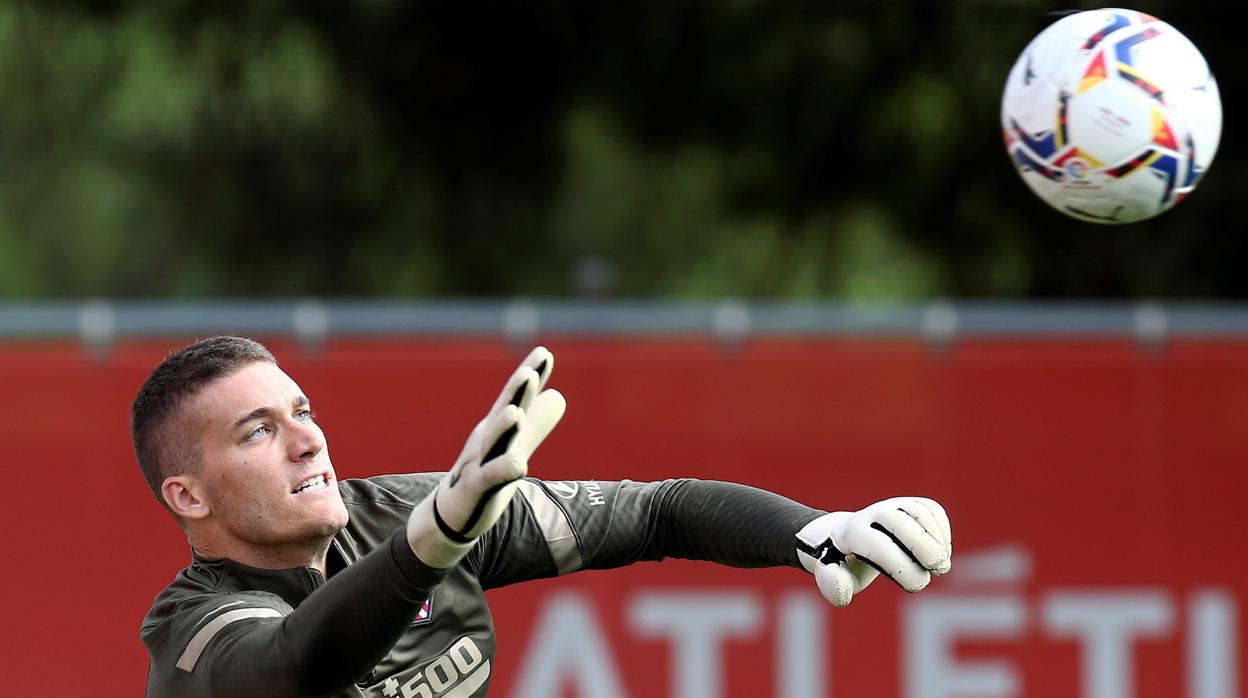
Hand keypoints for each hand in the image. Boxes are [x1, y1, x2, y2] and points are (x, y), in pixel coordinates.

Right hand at [408, 347, 566, 567]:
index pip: (516, 398)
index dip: (530, 376)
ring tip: (516, 412)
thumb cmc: (484, 475)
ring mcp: (478, 464)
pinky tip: (519, 464)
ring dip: (502, 428)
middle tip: (529, 372)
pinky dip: (502, 470)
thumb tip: (558, 394)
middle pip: (502, 412)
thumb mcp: (514, 445)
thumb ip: (537, 422)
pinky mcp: (474, 490)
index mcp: (498, 429)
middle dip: (515, 393)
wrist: (452, 514)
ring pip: (492, 444)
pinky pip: (489, 479)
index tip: (545, 353)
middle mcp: (486, 441)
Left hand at [796, 497, 951, 606]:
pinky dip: (942, 530)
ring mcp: (891, 506)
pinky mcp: (909, 504)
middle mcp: (870, 514)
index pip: (875, 544)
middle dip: (922, 545)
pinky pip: (931, 509)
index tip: (916, 585)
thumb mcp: (834, 580)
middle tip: (939, 570)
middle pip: (897, 521)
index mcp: (849, 534)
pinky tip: (943, 552)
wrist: (846, 538)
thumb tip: (842, 583)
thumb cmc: (844, 565)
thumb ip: (834, 586)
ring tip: (941, 567)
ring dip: (936, 539)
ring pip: (917, 512)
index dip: (900, 565)